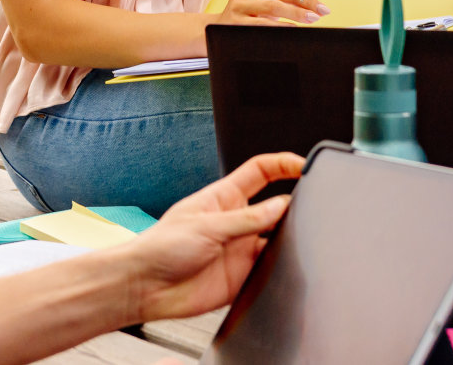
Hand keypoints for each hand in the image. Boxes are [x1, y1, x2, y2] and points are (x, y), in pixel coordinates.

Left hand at [123, 152, 304, 320]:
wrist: (145, 288)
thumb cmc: (160, 247)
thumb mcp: (205, 226)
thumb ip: (245, 219)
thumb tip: (280, 206)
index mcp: (223, 197)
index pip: (260, 171)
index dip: (283, 165)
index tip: (303, 165)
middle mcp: (235, 220)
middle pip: (274, 204)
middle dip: (292, 202)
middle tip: (307, 205)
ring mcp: (240, 247)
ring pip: (276, 237)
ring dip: (287, 237)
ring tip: (291, 238)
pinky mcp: (242, 275)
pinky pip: (270, 268)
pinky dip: (280, 266)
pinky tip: (279, 264)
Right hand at [217, 0, 328, 25]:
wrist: (219, 28)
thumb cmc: (249, 10)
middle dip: (307, 0)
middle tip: (323, 9)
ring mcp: (240, 5)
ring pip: (275, 6)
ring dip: (298, 13)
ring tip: (313, 18)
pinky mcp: (237, 22)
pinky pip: (265, 23)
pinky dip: (283, 26)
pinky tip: (294, 29)